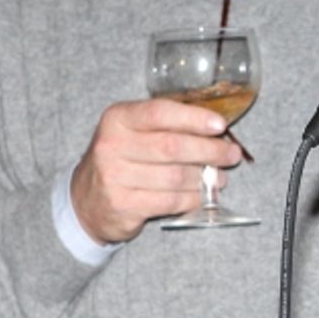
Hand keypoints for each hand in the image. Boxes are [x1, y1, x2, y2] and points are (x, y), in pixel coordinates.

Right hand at [70, 98, 242, 242]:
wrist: (87, 200)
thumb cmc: (124, 157)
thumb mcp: (135, 131)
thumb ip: (169, 125)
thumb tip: (217, 129)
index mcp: (118, 118)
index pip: (160, 113)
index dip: (194, 118)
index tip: (221, 125)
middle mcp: (112, 145)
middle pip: (173, 147)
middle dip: (210, 151)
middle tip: (232, 155)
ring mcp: (114, 177)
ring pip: (175, 177)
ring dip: (205, 178)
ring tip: (219, 177)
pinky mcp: (122, 205)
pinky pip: (170, 201)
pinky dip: (193, 198)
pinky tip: (203, 195)